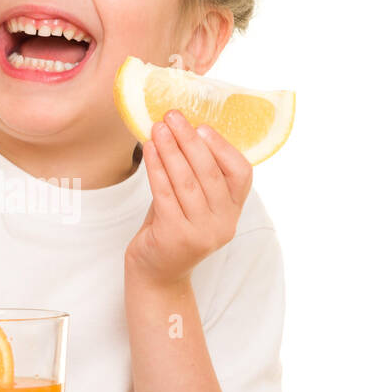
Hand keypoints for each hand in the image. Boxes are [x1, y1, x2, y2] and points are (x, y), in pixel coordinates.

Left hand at [125, 109, 253, 287]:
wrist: (156, 275)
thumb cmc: (172, 230)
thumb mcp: (192, 203)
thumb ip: (197, 175)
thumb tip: (185, 129)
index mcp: (233, 212)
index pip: (241, 174)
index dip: (223, 147)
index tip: (202, 126)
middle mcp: (223, 224)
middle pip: (210, 173)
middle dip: (190, 140)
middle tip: (173, 116)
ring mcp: (201, 233)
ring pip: (186, 181)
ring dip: (171, 150)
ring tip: (158, 128)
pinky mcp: (176, 237)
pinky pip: (165, 194)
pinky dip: (156, 168)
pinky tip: (149, 150)